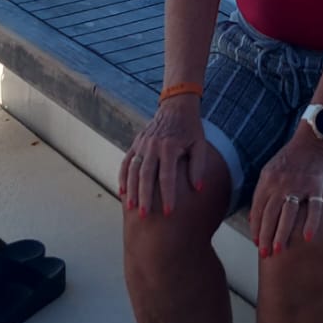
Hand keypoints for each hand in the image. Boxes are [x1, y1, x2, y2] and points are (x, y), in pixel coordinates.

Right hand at [120, 98, 216, 216]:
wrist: (176, 106)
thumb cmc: (191, 128)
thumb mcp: (200, 144)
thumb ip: (198, 166)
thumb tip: (198, 188)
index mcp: (170, 147)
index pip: (167, 176)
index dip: (167, 195)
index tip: (168, 212)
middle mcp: (153, 146)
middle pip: (146, 175)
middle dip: (145, 196)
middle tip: (145, 215)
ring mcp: (142, 144)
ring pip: (133, 170)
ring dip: (131, 190)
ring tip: (131, 208)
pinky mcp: (136, 144)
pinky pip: (126, 162)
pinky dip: (122, 177)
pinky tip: (122, 192)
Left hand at [250, 128, 322, 257]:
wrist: (314, 138)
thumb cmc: (293, 157)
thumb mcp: (271, 170)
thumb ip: (263, 191)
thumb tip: (253, 217)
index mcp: (268, 179)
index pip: (258, 208)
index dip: (256, 227)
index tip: (256, 243)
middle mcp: (281, 182)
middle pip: (270, 214)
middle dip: (265, 236)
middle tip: (265, 254)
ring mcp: (299, 183)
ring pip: (288, 213)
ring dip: (282, 233)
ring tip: (279, 249)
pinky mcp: (316, 184)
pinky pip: (314, 207)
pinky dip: (311, 223)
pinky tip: (308, 237)